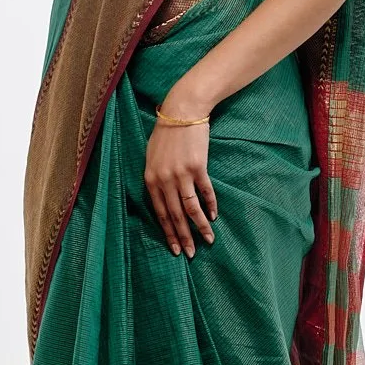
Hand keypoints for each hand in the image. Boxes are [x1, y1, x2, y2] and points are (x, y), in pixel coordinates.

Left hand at [144, 112, 217, 256]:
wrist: (182, 111)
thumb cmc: (166, 133)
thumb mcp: (153, 156)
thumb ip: (156, 178)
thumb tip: (164, 197)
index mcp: (150, 179)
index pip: (160, 213)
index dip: (168, 232)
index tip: (174, 248)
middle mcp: (164, 180)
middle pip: (175, 215)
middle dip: (183, 237)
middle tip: (190, 254)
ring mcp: (181, 174)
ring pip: (191, 208)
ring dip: (200, 227)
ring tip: (207, 241)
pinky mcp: (197, 167)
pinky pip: (205, 192)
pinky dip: (210, 205)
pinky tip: (214, 217)